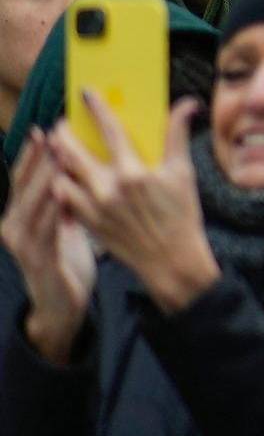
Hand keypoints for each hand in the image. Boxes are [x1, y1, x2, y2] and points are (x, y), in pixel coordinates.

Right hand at [0, 132, 97, 363]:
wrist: (62, 306)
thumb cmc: (65, 261)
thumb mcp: (62, 226)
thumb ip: (64, 201)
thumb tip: (77, 170)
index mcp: (19, 215)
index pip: (23, 179)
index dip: (31, 154)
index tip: (42, 130)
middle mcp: (14, 226)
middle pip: (25, 186)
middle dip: (40, 159)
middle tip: (53, 134)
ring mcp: (23, 244)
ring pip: (34, 204)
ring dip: (46, 179)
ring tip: (60, 157)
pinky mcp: (38, 259)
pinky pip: (47, 230)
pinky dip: (55, 211)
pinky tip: (64, 195)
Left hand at [46, 96, 216, 312]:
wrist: (171, 262)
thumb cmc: (182, 217)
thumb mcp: (183, 174)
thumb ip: (178, 136)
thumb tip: (186, 104)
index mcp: (134, 173)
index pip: (110, 130)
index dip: (97, 108)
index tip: (86, 93)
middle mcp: (109, 188)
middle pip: (72, 151)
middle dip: (62, 133)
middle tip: (62, 124)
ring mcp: (94, 207)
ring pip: (61, 174)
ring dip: (57, 158)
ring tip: (58, 149)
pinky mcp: (88, 222)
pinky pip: (64, 197)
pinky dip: (61, 183)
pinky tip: (63, 177)